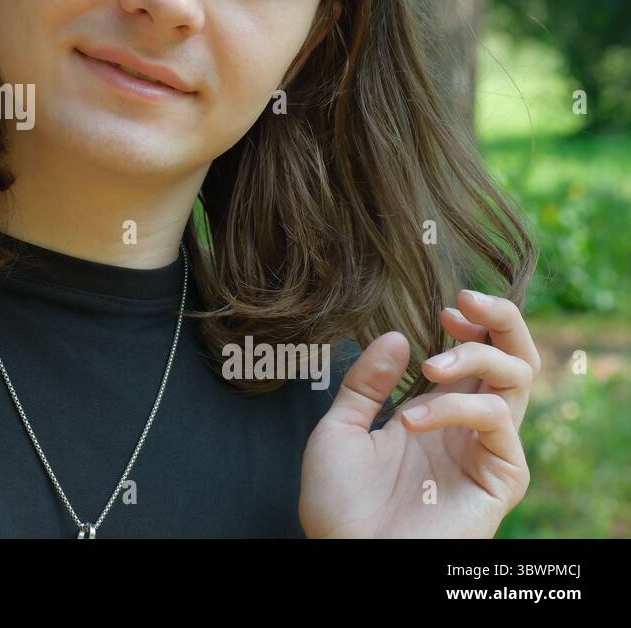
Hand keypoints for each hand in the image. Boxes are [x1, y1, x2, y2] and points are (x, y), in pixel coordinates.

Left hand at [299, 289, 540, 537]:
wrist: (346, 553)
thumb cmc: (340, 503)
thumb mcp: (340, 428)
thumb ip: (367, 383)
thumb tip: (397, 336)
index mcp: (435, 412)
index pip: (477, 355)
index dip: (471, 324)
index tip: (444, 307)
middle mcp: (467, 427)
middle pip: (515, 359)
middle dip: (499, 320)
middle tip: (464, 304)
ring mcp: (486, 451)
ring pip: (518, 380)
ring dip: (475, 357)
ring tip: (431, 366)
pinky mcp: (500, 478)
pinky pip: (498, 421)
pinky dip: (456, 408)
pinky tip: (412, 420)